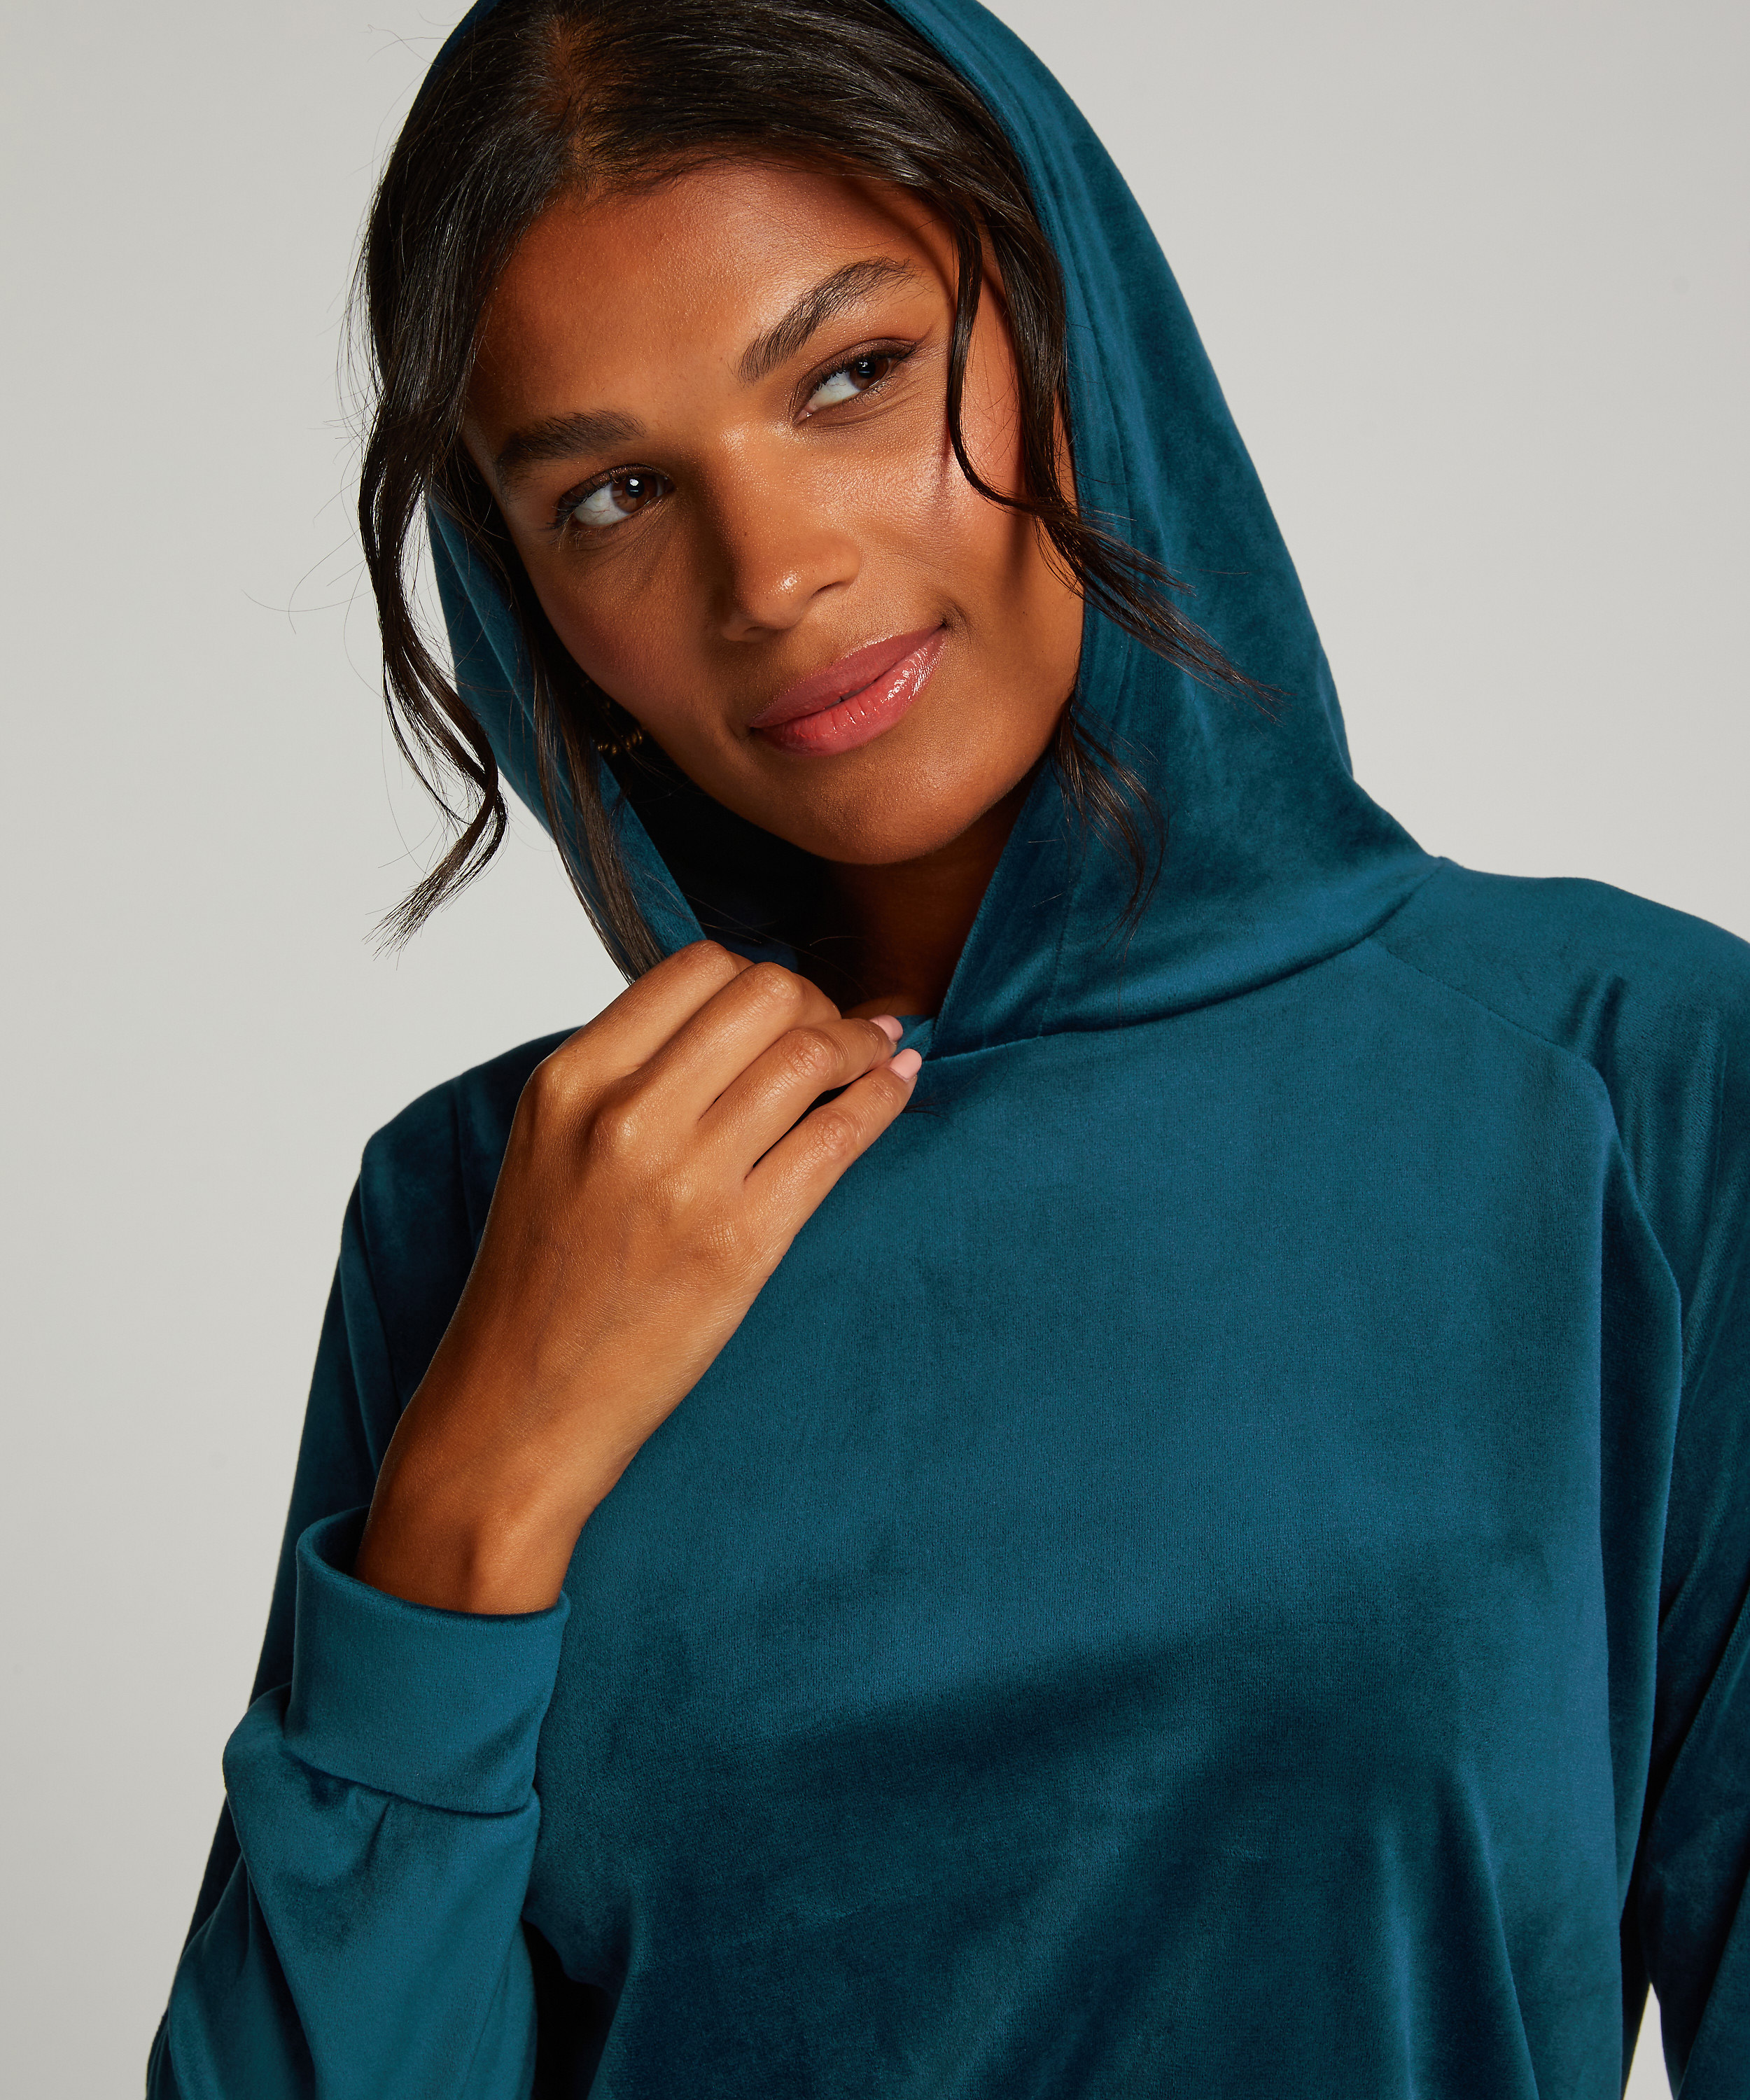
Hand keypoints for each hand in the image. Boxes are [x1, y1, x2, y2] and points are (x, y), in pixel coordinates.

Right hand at [353, 942, 918, 1612]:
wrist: (519, 1407)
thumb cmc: (540, 1279)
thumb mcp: (550, 1146)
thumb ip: (627, 1074)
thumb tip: (738, 1016)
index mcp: (569, 1082)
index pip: (696, 967)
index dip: (758, 978)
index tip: (783, 1007)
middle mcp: (623, 1117)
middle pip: (763, 994)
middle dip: (815, 1002)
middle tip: (834, 1033)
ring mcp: (685, 1180)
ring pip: (808, 1055)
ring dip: (860, 1044)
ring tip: (877, 1055)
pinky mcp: (741, 1243)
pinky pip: (839, 1135)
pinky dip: (884, 1098)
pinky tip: (899, 1085)